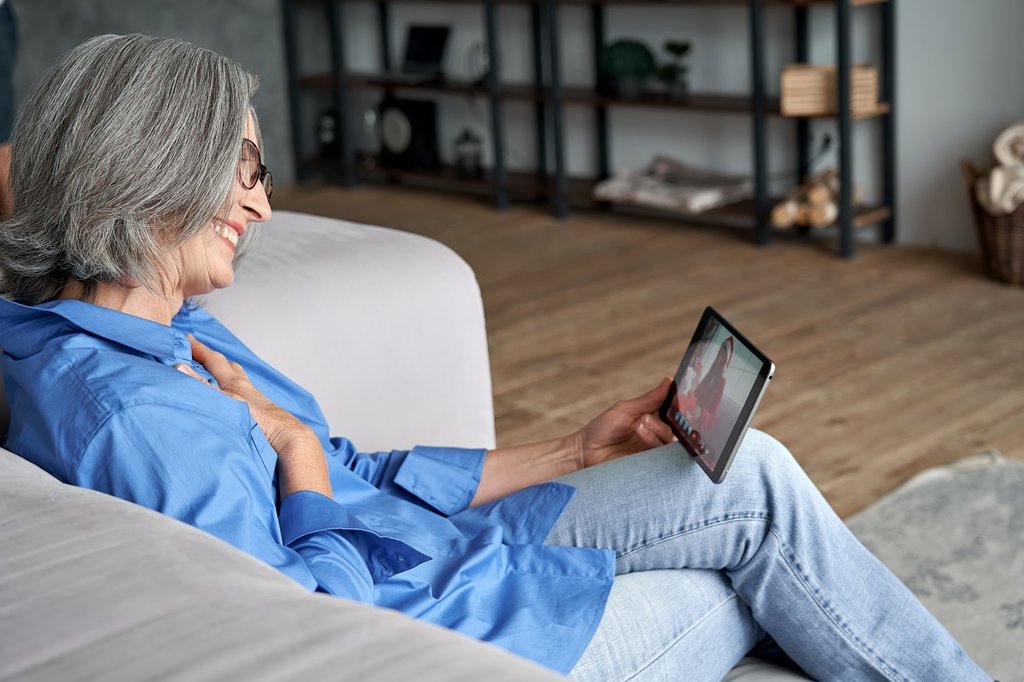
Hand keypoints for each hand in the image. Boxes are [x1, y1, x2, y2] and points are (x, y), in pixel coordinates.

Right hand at [181, 337, 309, 451]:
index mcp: (234, 383)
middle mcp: (245, 388)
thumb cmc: (260, 421)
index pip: (214, 360)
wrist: (288, 438)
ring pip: (237, 380)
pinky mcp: (260, 413)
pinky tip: (231, 401)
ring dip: (224, 374)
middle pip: (228, 367)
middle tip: (200, 354)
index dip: (199, 349)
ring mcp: (254, 400)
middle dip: (212, 359)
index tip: (186, 338)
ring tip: (215, 375)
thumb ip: (202, 387)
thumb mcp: (225, 402)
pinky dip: (232, 390)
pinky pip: (243, 394)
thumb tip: (180, 367)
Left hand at [572, 378, 676, 468]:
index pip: (673, 412)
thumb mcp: (625, 409)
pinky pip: (662, 458)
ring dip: (655, 433)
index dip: (679, 407)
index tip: (680, 400)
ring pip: (669, 443)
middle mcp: (656, 434)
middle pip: (674, 429)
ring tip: (637, 428)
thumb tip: (668, 381)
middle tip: (643, 418)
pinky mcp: (649, 465)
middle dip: (660, 423)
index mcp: (652, 418)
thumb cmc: (603, 428)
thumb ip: (649, 399)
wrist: (586, 452)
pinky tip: (642, 440)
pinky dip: (654, 446)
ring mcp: (653, 450)